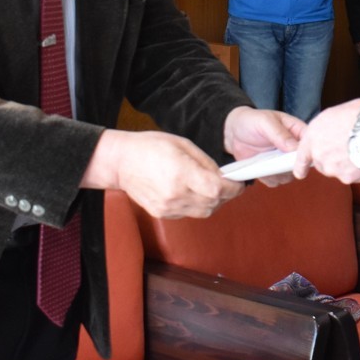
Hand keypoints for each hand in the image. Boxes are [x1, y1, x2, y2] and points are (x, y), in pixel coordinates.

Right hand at [83, 129, 241, 218]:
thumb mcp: (183, 145)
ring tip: (213, 189)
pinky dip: (198, 205)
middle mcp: (175, 194)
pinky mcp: (162, 213)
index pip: (217, 189)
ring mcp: (167, 207)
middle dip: (226, 195)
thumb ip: (206, 163)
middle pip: (213, 203)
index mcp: (181, 173)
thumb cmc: (150, 147)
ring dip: (214, 202)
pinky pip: (189, 214)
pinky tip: (195, 193)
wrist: (121, 163)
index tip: (238, 183)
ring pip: (204, 212)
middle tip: (229, 185)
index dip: (233, 188)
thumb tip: (223, 176)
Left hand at [223, 106, 304, 185]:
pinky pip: (276, 181)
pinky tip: (260, 169)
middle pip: (302, 163)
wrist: (233, 132)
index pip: (309, 143)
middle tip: (276, 162)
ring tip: (265, 163)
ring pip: (290, 175)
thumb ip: (279, 133)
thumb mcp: (265, 122)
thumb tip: (294, 148)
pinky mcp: (273, 171)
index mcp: (296, 131)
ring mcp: (282, 161)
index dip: (307, 152)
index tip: (295, 157)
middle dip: (290, 166)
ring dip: (279, 174)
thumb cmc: (251, 121)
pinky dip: (269, 179)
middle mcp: (292, 148)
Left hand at [294, 98, 359, 183]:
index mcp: (313, 139)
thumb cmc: (358, 114)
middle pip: (322, 165)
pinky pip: (353, 176)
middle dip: (332, 159)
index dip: (301, 167)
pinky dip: (359, 170)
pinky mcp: (350, 178)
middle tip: (346, 146)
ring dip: (346, 165)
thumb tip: (324, 134)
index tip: (301, 172)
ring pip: (338, 171)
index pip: (300, 160)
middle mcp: (320, 157)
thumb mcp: (333, 114)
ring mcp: (335, 169)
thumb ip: (323, 129)